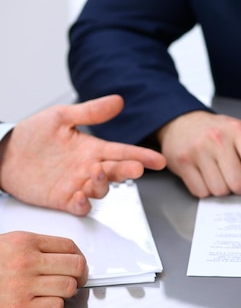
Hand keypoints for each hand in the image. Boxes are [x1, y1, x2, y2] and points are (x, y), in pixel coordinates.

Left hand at [0, 95, 165, 215]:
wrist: (4, 154)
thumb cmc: (31, 135)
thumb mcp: (61, 117)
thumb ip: (91, 112)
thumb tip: (118, 101)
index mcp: (92, 148)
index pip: (123, 152)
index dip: (142, 156)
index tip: (158, 160)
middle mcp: (89, 168)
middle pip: (117, 172)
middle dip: (129, 171)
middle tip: (135, 169)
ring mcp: (78, 184)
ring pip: (102, 189)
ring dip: (103, 184)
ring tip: (96, 173)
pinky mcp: (64, 199)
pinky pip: (80, 206)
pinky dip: (83, 204)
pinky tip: (80, 196)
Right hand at [0, 231, 87, 307]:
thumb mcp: (11, 243)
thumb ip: (39, 247)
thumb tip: (68, 256)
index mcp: (26, 242)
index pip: (70, 247)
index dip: (80, 257)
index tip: (79, 263)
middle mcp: (27, 261)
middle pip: (76, 266)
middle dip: (80, 274)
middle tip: (76, 278)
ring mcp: (24, 285)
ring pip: (69, 287)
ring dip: (67, 290)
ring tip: (56, 290)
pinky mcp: (20, 307)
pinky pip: (56, 306)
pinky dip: (55, 305)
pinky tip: (45, 301)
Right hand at [157, 110, 240, 196]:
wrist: (182, 123)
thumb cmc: (215, 133)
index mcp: (238, 130)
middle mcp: (218, 138)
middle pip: (238, 183)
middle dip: (240, 189)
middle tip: (237, 182)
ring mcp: (198, 150)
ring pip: (219, 190)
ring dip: (222, 190)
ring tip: (220, 177)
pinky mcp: (182, 162)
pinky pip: (201, 191)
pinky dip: (206, 190)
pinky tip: (205, 177)